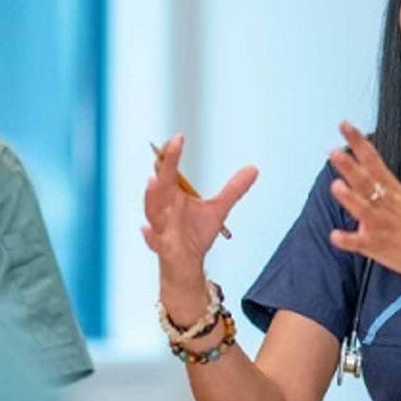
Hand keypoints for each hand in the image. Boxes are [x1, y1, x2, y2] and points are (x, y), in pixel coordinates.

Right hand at [142, 134, 256, 288]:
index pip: (169, 170)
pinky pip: (153, 240)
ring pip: (152, 209)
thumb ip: (233, 189)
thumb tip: (254, 169)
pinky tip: (146, 230)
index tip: (179, 138)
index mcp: (173, 194)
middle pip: (161, 183)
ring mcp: (161, 225)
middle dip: (165, 166)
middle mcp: (164, 207)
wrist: (187, 263)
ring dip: (151, 196)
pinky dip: (149, 236)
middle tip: (170, 146)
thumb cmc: (195, 233)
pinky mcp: (162, 245)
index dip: (172, 154)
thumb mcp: (218, 209)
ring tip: (153, 181)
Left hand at [326, 122, 400, 294]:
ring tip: (335, 185)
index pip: (374, 160)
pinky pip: (360, 243)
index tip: (344, 124)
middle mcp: (387, 205)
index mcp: (394, 191)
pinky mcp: (378, 247)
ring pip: (363, 209)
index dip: (358, 142)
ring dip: (350, 198)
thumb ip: (381, 191)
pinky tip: (335, 235)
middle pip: (366, 182)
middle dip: (351, 167)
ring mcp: (382, 226)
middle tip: (334, 152)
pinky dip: (347, 240)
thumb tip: (359, 181)